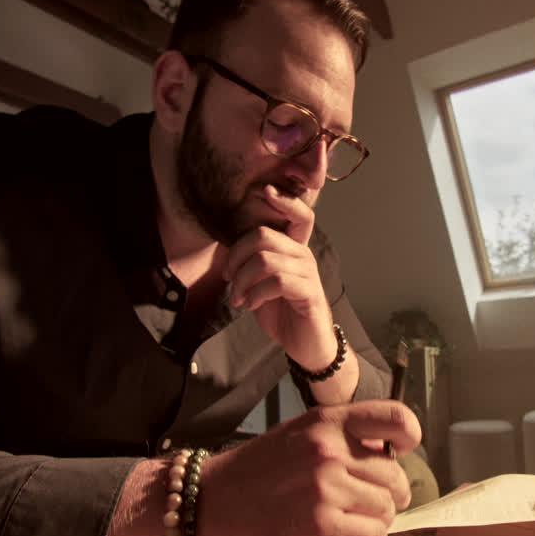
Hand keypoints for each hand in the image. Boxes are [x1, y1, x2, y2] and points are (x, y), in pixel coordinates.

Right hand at [195, 400, 420, 535]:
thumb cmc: (250, 477)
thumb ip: (339, 441)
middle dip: (387, 495)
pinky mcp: (323, 527)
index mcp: (326, 422)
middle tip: (365, 505)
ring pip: (387, 509)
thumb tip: (385, 459)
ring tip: (345, 521)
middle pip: (395, 475)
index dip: (408, 438)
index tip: (402, 453)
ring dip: (373, 520)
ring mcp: (327, 488)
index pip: (396, 418)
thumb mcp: (296, 437)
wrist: (205, 507)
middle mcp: (330, 450)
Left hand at [221, 186, 333, 369]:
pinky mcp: (308, 293)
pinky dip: (254, 294)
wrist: (305, 345)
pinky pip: (276, 281)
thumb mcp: (260, 283)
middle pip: (264, 235)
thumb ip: (250, 263)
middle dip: (236, 257)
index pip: (299, 214)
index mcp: (293, 249)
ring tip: (237, 298)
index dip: (283, 199)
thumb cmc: (282, 312)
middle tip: (228, 279)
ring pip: (265, 259)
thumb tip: (226, 249)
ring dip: (241, 281)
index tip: (263, 190)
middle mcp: (303, 256)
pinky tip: (249, 305)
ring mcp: (308, 274)